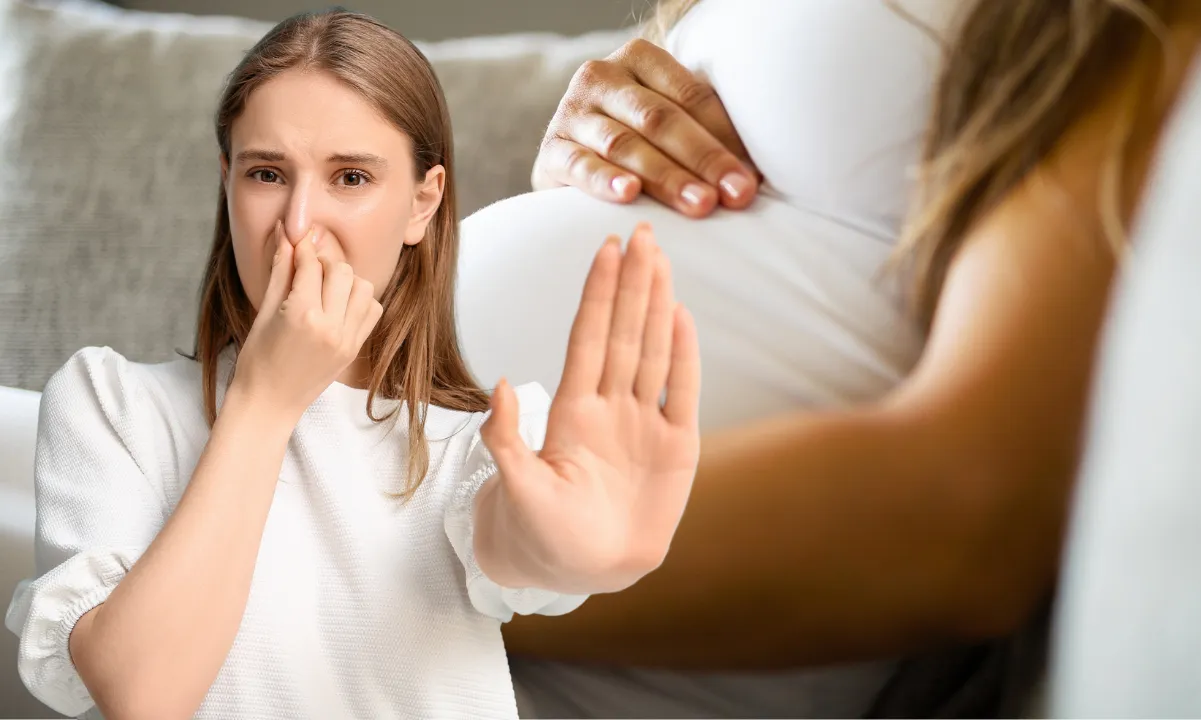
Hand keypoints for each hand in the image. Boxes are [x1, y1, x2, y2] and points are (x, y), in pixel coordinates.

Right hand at [230, 222, 382, 420]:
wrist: (269, 403)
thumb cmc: (257, 359)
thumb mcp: (263, 312)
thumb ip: (279, 270)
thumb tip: (286, 233)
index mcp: (301, 315)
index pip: (310, 265)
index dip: (302, 248)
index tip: (297, 240)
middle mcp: (330, 327)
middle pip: (341, 271)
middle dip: (324, 263)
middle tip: (308, 267)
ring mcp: (347, 339)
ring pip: (363, 287)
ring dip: (345, 280)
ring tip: (324, 288)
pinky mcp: (355, 349)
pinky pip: (372, 310)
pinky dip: (360, 300)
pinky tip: (338, 305)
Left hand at [480, 223, 700, 593]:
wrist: (584, 570)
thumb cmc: (543, 533)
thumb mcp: (517, 489)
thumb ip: (509, 441)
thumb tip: (501, 386)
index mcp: (574, 412)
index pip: (588, 339)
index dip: (598, 294)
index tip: (604, 250)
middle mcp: (611, 407)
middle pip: (623, 332)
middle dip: (632, 283)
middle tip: (640, 233)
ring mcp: (644, 423)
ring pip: (652, 351)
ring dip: (658, 305)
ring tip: (661, 259)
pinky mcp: (676, 447)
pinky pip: (682, 392)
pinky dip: (684, 356)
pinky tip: (682, 317)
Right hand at [532, 38, 759, 217]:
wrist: (570, 159)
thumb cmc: (637, 142)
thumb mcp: (669, 124)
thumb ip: (707, 133)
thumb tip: (758, 177)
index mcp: (640, 59)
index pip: (691, 96)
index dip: (726, 137)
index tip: (754, 178)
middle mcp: (602, 76)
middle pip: (661, 120)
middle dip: (704, 160)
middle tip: (735, 195)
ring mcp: (572, 112)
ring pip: (626, 145)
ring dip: (667, 177)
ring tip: (700, 204)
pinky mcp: (551, 150)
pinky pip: (580, 166)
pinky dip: (605, 181)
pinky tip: (629, 195)